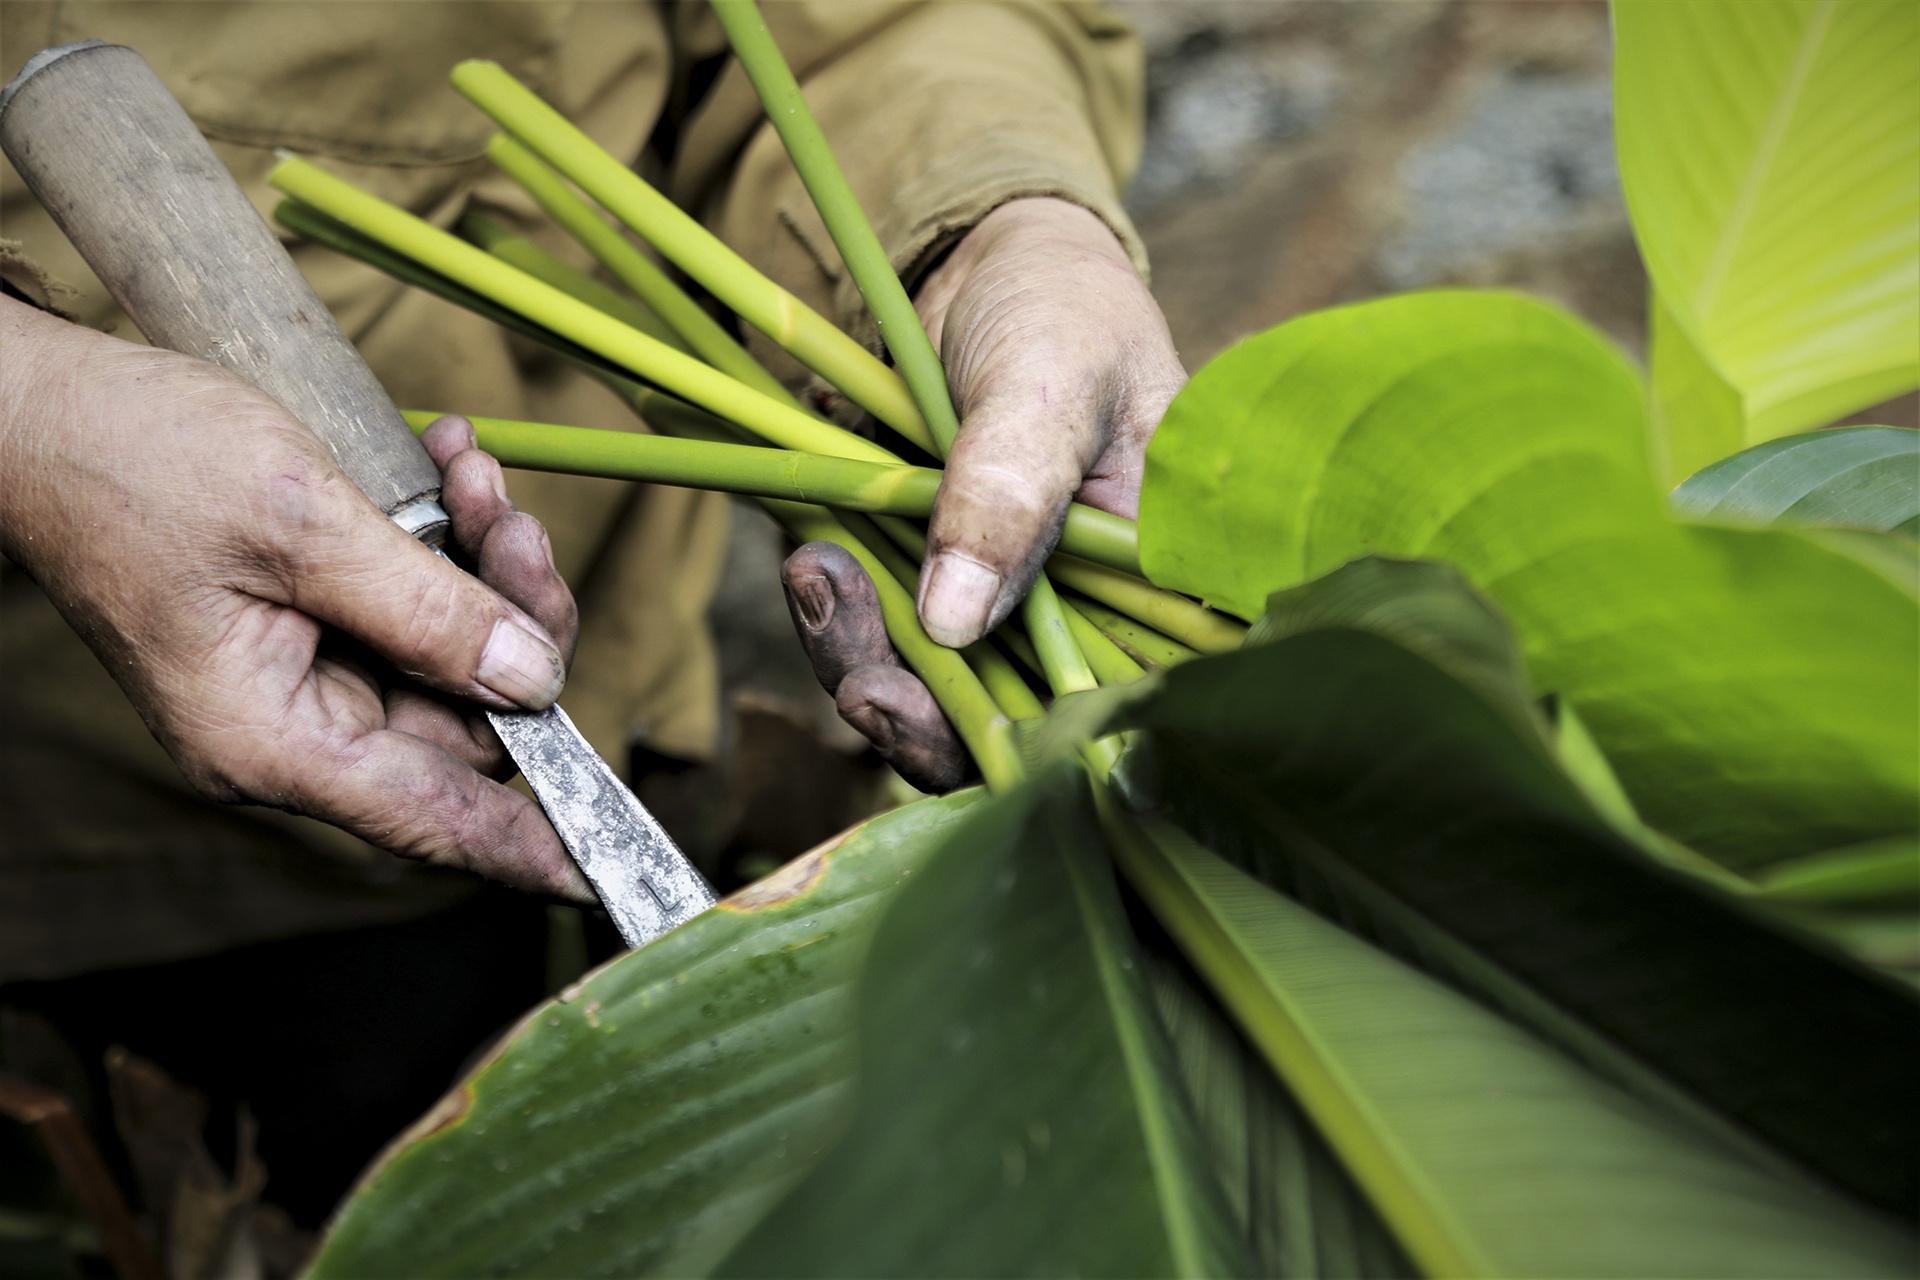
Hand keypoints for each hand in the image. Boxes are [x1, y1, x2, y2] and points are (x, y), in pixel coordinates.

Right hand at [1, 296, 589, 898]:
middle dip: (518, 619)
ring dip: (486, 565)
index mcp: (275, 741)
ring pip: (453, 657)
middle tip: (518, 524)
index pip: (435, 820)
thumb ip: (428, 610)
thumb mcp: (301, 525)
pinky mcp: (308, 626)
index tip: (614, 870)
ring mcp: (301, 679)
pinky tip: (449, 469)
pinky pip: (412, 609)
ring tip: (475, 476)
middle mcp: (295, 729)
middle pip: (468, 722)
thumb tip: (535, 679)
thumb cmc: (133, 463)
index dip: (534, 846)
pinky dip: (444, 545)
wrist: (41, 409)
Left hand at [783, 197, 1185, 789]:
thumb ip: (1009, 493)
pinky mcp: (928, 584)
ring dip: (867, 663)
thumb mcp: (1050, 381)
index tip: (960, 726)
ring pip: (936, 695)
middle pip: (1016, 726)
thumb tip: (956, 624)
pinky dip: (840, 618)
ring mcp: (1003, 605)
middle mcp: (1088, 615)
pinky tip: (812, 566)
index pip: (1119, 707)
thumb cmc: (1058, 307)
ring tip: (820, 584)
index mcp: (1157, 583)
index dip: (1042, 748)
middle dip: (927, 721)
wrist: (982, 263)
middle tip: (865, 685)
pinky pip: (881, 639)